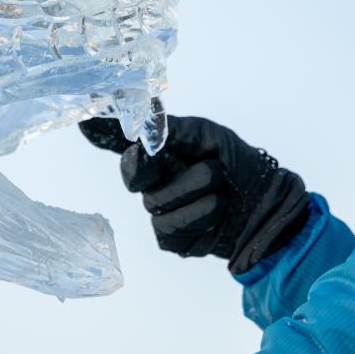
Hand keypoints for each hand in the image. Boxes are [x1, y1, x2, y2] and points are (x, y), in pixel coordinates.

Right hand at [79, 115, 309, 274]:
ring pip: (160, 208)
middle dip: (185, 176)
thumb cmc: (238, 166)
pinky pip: (174, 232)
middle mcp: (152, 183)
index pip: (120, 145)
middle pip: (138, 180)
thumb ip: (173, 129)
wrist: (267, 207)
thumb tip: (145, 112)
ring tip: (224, 194)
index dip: (101, 133)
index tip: (88, 123)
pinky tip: (219, 217)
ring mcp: (159, 213)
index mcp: (158, 155)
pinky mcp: (171, 241)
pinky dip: (204, 221)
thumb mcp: (208, 136)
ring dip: (203, 198)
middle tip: (214, 170)